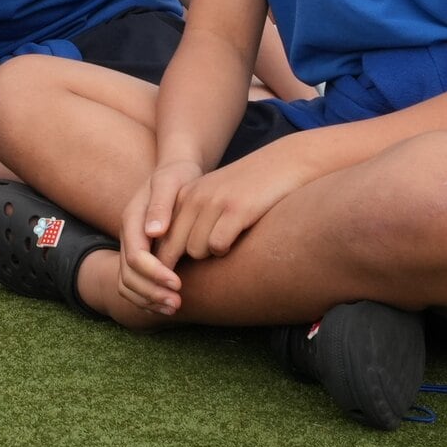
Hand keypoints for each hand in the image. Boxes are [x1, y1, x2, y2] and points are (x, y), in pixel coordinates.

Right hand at [118, 161, 197, 314]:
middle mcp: (128, 236)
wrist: (176, 172)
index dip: (155, 273)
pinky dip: (147, 298)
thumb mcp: (170, 182)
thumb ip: (161, 205)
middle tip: (178, 303)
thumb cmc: (178, 176)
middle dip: (152, 292)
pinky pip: (133, 284)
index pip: (136, 256)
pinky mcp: (140, 255)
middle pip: (128, 275)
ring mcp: (131, 246)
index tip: (178, 283)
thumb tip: (153, 232)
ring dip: (148, 299)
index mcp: (131, 219)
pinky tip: (168, 303)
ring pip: (126, 283)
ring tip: (176, 307)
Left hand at [157, 139, 310, 271]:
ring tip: (224, 246)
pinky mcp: (236, 209)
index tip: (171, 277)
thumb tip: (175, 258)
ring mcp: (214, 202)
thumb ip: (192, 220)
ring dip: (208, 256)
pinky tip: (237, 240)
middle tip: (186, 283)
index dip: (164, 260)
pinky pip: (218, 246)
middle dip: (177, 269)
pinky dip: (226, 251)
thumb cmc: (249, 188)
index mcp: (184, 194)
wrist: (286, 162)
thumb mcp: (214, 197)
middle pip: (173, 247)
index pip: (161, 235)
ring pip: (195, 250)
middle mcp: (193, 196)